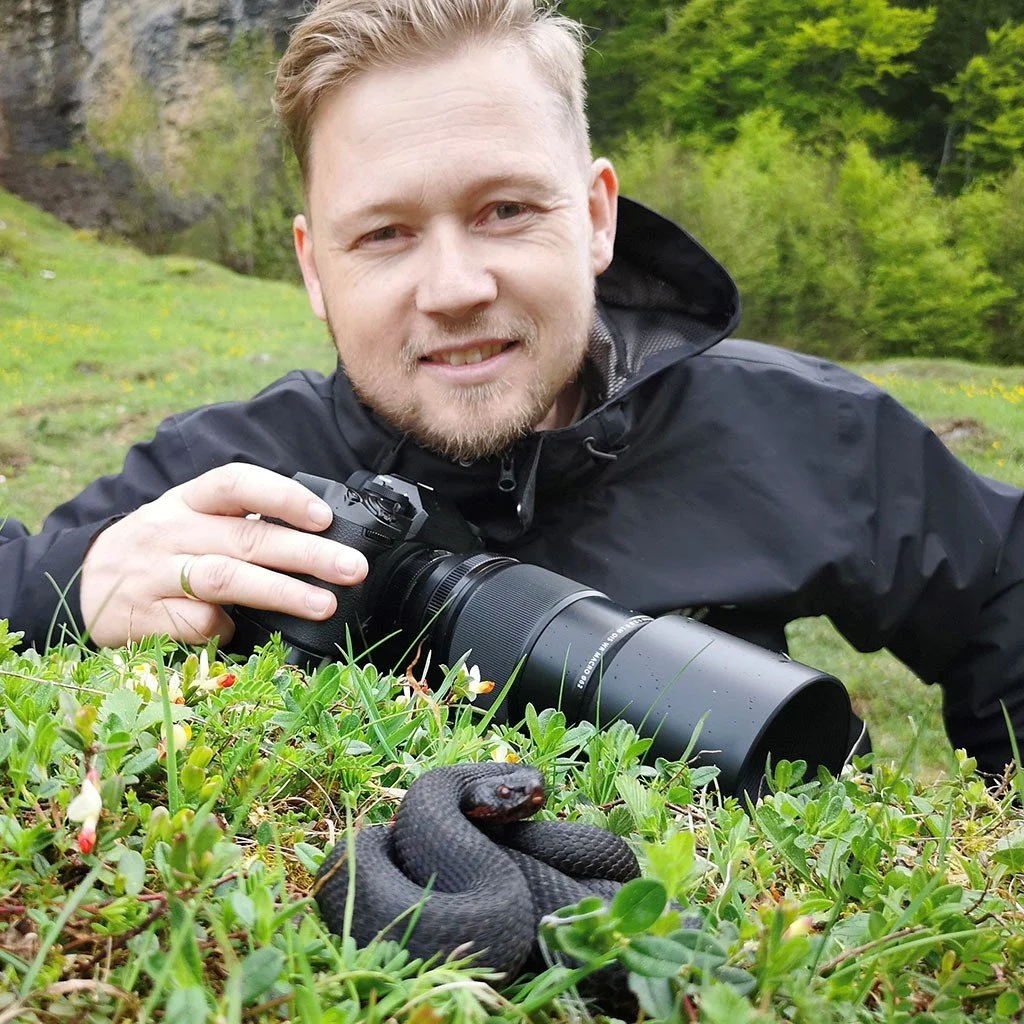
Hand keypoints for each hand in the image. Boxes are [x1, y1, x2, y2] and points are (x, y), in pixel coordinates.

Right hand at [80, 463, 367, 648]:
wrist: (82, 583)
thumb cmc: (161, 550)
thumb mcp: (192, 521)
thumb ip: (242, 527)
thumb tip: (320, 545)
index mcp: (188, 500)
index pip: (236, 483)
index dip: (282, 496)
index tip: (324, 516)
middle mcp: (170, 530)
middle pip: (245, 537)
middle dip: (306, 554)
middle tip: (351, 568)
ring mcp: (153, 573)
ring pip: (224, 578)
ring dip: (280, 591)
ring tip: (324, 604)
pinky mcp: (141, 615)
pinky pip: (193, 622)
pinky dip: (223, 628)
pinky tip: (241, 633)